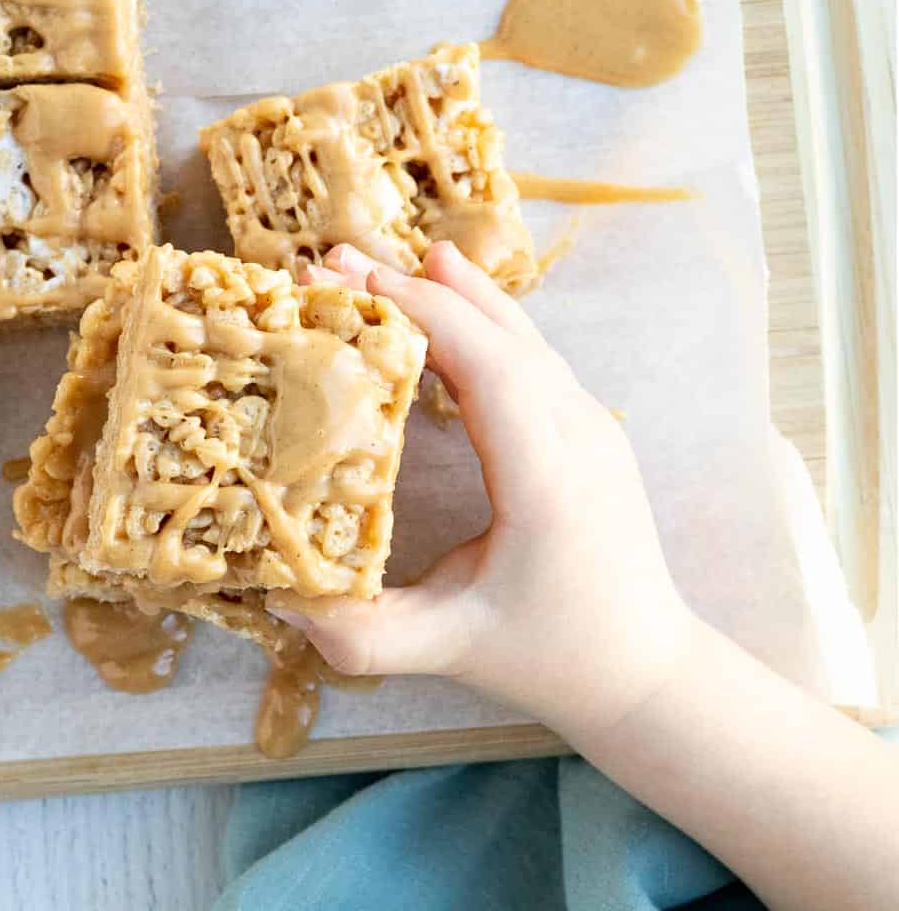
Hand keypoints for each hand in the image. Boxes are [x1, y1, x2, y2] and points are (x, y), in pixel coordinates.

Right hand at [267, 240, 694, 741]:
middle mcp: (578, 434)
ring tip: (389, 259)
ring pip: (521, 334)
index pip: (488, 365)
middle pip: (498, 334)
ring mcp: (592, 424)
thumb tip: (281, 600)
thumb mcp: (454, 650)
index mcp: (547, 478)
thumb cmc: (551, 658)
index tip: (351, 287)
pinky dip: (483, 317)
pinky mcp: (590, 427)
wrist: (648, 671)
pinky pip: (533, 353)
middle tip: (336, 261)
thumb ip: (366, 635)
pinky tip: (451, 293)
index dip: (420, 314)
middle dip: (416, 291)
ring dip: (453, 295)